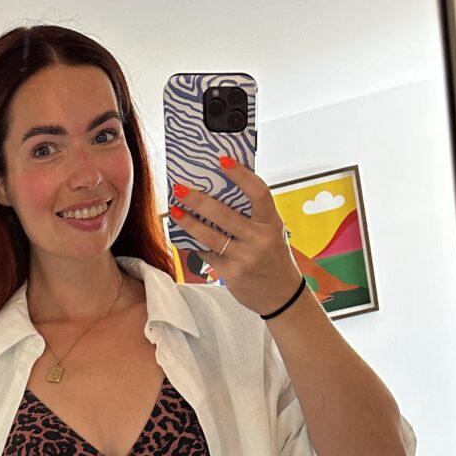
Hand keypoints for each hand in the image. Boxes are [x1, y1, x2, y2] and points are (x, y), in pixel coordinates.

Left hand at [167, 158, 301, 316]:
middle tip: (180, 188)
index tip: (222, 160)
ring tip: (175, 210)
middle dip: (198, 200)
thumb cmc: (273, 257)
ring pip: (210, 236)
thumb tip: (218, 192)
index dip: (240, 174)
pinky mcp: (232, 274)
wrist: (281, 295)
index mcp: (272, 222)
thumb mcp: (271, 232)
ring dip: (189, 222)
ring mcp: (245, 258)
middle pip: (224, 214)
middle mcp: (260, 239)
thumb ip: (251, 216)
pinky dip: (193, 243)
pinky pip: (207, 254)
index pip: (258, 192)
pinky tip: (181, 234)